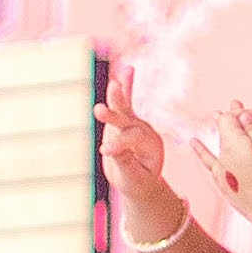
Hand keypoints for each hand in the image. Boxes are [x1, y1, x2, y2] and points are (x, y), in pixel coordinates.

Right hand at [95, 67, 170, 201]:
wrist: (142, 180)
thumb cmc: (138, 181)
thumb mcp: (132, 178)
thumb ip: (124, 163)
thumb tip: (109, 149)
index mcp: (152, 146)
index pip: (131, 141)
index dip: (118, 145)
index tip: (104, 151)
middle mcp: (146, 132)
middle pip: (129, 122)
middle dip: (114, 116)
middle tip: (99, 109)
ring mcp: (136, 125)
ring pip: (125, 110)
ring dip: (117, 98)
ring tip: (114, 84)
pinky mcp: (126, 122)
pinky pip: (126, 103)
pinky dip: (126, 87)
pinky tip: (128, 70)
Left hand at [190, 103, 251, 237]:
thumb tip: (241, 116)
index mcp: (233, 144)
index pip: (231, 119)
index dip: (245, 112)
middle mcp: (222, 157)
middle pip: (225, 131)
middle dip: (234, 118)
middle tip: (237, 104)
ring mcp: (220, 172)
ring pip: (220, 144)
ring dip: (222, 130)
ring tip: (217, 115)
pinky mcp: (223, 185)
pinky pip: (209, 162)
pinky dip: (201, 151)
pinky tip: (194, 143)